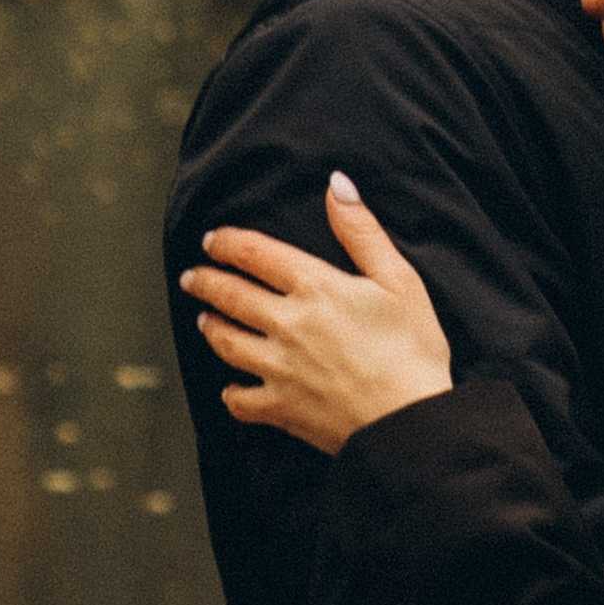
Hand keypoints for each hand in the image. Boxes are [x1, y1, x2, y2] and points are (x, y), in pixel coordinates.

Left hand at [183, 175, 452, 455]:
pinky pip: (241, 400)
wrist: (409, 420)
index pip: (255, 254)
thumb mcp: (399, 279)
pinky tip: (230, 388)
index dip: (227, 243)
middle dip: (205, 282)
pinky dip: (230, 393)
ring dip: (211, 328)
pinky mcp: (281, 408)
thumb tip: (337, 184)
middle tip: (191, 277)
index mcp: (315, 287)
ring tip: (205, 320)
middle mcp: (287, 324)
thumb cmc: (413, 349)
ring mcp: (279, 368)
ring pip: (227, 343)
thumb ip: (362, 231)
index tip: (212, 239)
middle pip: (230, 296)